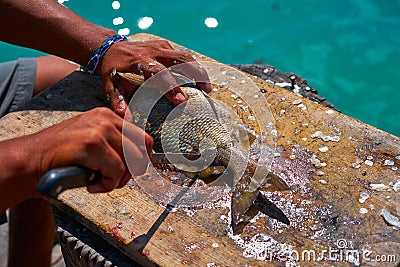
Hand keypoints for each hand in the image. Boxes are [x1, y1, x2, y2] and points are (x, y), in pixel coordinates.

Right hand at [34, 108, 152, 192]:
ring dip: (117, 180)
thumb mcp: (91, 142)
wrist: (30, 161)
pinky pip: (116, 171)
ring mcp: (99, 129)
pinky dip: (107, 185)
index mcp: (107, 116)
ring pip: (130, 162)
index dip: (141, 160)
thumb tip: (139, 160)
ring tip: (99, 183)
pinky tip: (90, 185)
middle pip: (142, 149)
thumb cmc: (60, 157)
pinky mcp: (92, 143)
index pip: (142, 138)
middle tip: (114, 181)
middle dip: (133, 171)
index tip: (130, 172)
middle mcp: (106, 118)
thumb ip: (113, 145)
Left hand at [97, 39, 210, 116]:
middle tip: (206, 91)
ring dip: (198, 71)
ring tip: (207, 88)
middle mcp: (152, 52)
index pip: (158, 73)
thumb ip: (118, 102)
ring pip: (185, 57)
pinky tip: (199, 80)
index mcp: (139, 62)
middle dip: (195, 75)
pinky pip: (182, 56)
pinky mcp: (165, 46)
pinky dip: (193, 67)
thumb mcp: (110, 85)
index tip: (181, 101)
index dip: (171, 87)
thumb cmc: (112, 70)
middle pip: (179, 60)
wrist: (109, 47)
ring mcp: (160, 47)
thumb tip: (126, 120)